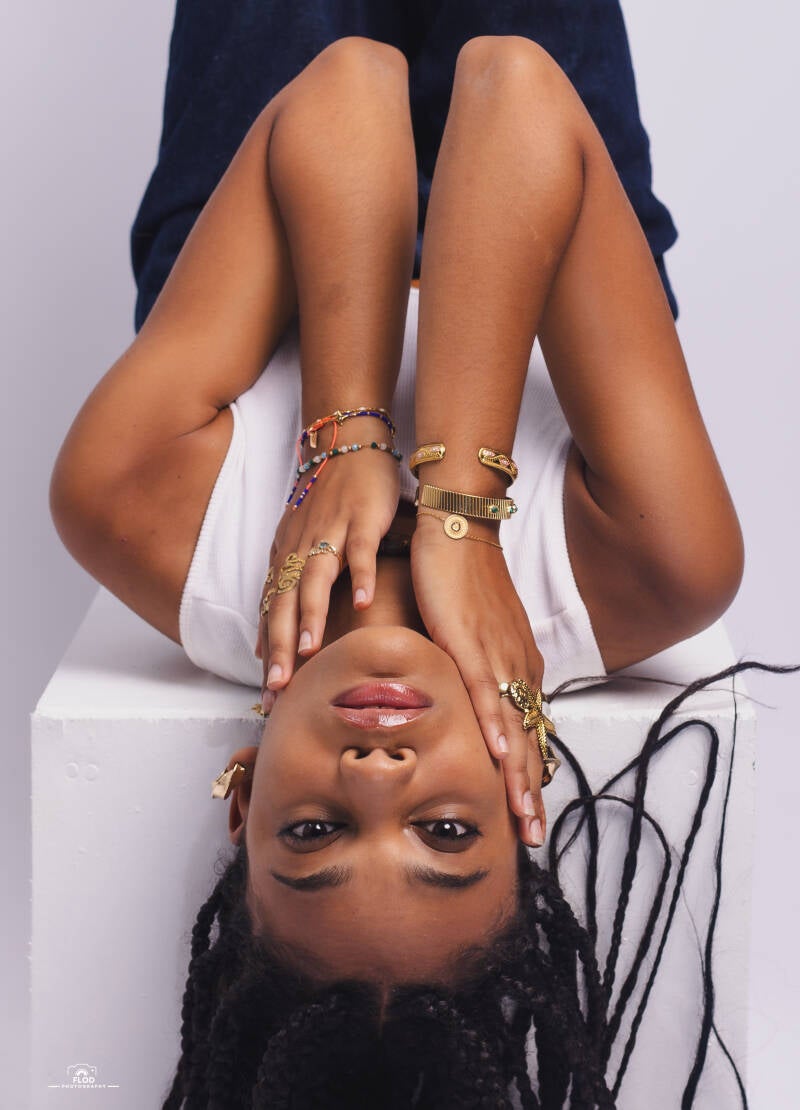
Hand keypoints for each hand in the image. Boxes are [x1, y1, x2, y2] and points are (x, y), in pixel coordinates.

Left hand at [255, 439, 399, 702]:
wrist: (346, 445)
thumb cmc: (327, 500)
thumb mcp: (301, 545)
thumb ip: (291, 589)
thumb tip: (278, 637)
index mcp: (286, 558)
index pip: (270, 613)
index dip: (267, 654)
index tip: (265, 695)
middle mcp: (301, 549)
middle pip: (284, 604)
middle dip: (279, 647)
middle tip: (276, 688)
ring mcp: (330, 533)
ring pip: (316, 580)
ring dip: (310, 616)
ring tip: (309, 652)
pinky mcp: (361, 520)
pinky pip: (360, 551)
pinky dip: (362, 576)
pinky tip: (366, 604)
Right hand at [410, 512, 546, 847]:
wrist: (457, 527)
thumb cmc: (462, 578)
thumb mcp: (471, 633)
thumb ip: (471, 667)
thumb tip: (464, 697)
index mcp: (515, 666)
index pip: (527, 733)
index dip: (530, 777)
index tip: (530, 815)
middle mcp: (514, 666)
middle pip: (528, 741)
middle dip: (530, 792)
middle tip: (533, 837)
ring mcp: (495, 656)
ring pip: (512, 726)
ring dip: (518, 776)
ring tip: (521, 817)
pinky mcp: (469, 642)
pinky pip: (484, 691)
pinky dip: (492, 726)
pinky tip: (497, 755)